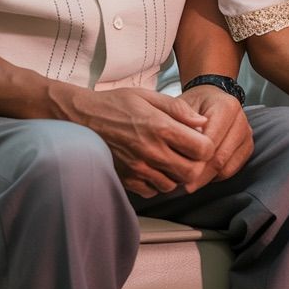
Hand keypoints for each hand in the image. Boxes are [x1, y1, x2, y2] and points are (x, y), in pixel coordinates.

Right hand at [63, 86, 214, 197]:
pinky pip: (152, 191)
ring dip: (176, 174)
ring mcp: (138, 169)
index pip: (202, 149)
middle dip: (195, 163)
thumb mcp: (149, 96)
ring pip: (173, 184)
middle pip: (191, 172)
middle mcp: (151, 151)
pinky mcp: (126, 179)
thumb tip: (202, 122)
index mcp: (160, 127)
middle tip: (189, 152)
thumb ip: (179, 109)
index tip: (200, 139)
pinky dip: (158, 182)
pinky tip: (154, 167)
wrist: (81, 118)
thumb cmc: (116, 104)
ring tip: (170, 158)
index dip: (207, 145)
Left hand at [177, 85, 254, 190]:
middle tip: (182, 186)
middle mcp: (242, 119)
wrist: (211, 97)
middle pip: (220, 158)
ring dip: (207, 178)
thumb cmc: (193, 103)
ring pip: (227, 167)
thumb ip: (182, 122)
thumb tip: (186, 145)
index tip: (178, 172)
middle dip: (200, 175)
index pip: (211, 142)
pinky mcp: (248, 146)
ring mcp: (247, 134)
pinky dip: (216, 176)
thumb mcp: (182, 105)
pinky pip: (232, 169)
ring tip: (189, 182)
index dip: (194, 159)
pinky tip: (202, 175)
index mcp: (227, 106)